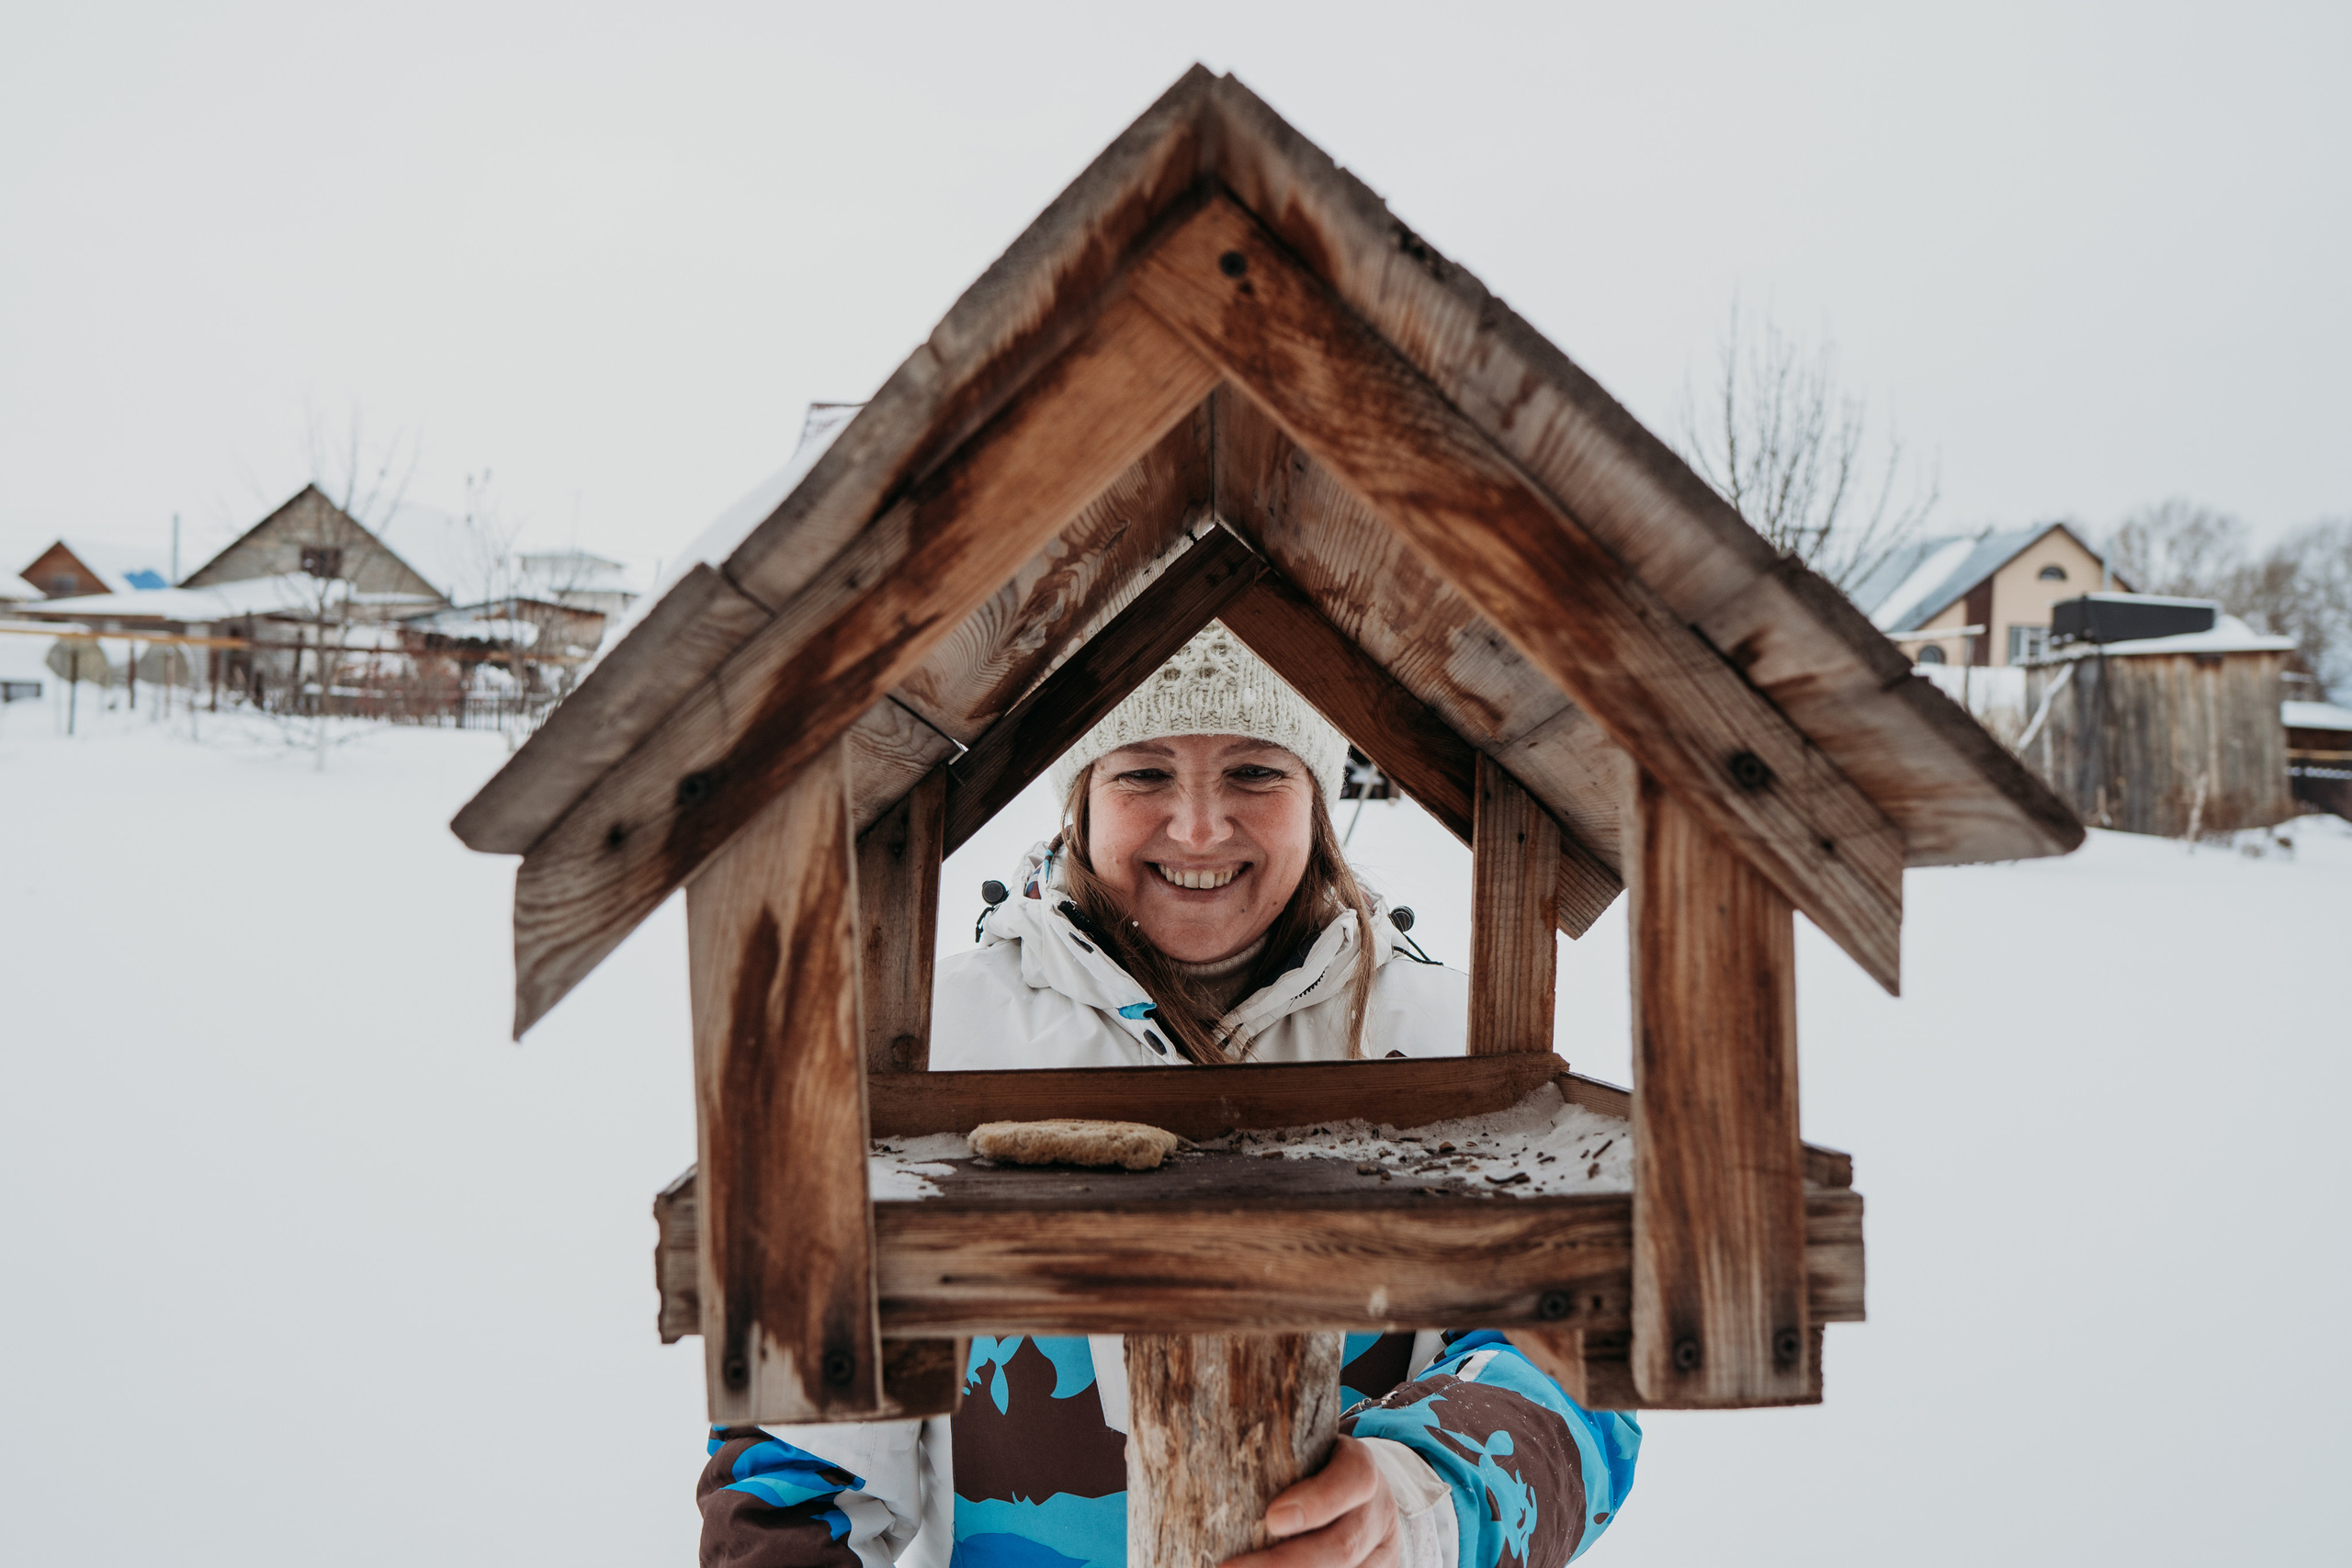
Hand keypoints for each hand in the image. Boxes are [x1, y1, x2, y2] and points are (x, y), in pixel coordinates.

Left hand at [1220, 1436, 1398, 1567]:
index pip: (1352, 1480)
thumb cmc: (1314, 1470)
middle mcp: (1376, 1512)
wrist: (1361, 1498)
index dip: (1317, 1503)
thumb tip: (1211, 1453)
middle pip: (1342, 1546)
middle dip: (1286, 1563)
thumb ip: (1274, 1457)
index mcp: (1360, 1467)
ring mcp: (1380, 1552)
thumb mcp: (1305, 1452)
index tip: (1272, 1519)